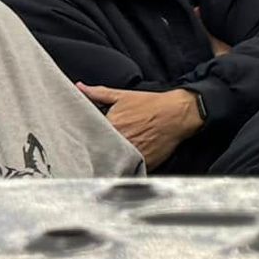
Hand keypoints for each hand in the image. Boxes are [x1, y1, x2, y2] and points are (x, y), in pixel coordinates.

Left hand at [76, 85, 202, 169]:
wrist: (179, 113)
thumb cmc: (152, 104)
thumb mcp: (123, 95)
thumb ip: (98, 93)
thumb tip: (79, 87)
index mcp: (110, 125)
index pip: (87, 138)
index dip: (84, 141)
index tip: (82, 143)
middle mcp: (120, 142)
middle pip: (99, 154)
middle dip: (96, 153)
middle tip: (97, 152)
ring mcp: (133, 155)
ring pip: (113, 164)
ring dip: (110, 163)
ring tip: (110, 159)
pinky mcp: (144, 164)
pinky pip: (129, 171)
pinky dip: (126, 169)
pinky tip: (125, 164)